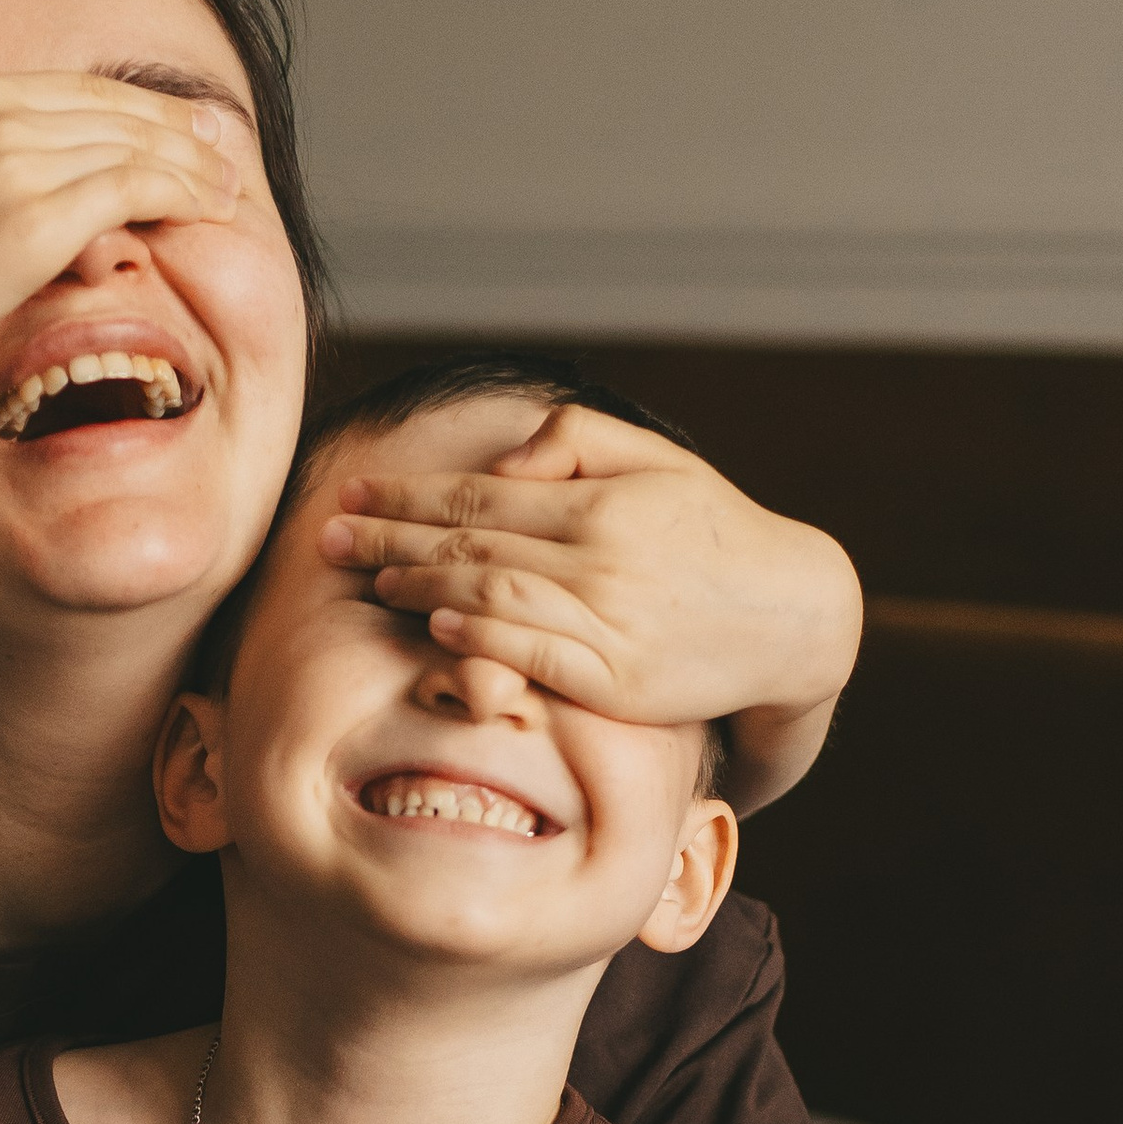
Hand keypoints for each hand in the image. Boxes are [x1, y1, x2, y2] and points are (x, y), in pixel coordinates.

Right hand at [0, 0, 243, 405]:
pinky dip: (180, 193)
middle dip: (180, 131)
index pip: (79, 89)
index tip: (180, 120)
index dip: (139, 104)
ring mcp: (20, 169)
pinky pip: (130, 191)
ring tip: (230, 186)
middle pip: (117, 114)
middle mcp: (0, 118)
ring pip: (134, 149)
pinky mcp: (37, 225)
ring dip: (194, 166)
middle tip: (224, 148)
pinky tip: (209, 208)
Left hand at [317, 406, 860, 812]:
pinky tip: (437, 628)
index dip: (407, 494)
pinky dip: (481, 639)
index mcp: (601, 502)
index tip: (351, 492)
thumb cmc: (715, 535)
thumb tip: (504, 455)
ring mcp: (608, 621)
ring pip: (494, 596)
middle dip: (392, 537)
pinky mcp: (618, 681)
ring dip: (424, 587)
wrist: (794, 617)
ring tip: (371, 579)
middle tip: (328, 535)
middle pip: (472, 542)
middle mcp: (600, 557)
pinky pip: (536, 655)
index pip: (480, 493)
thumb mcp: (657, 465)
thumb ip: (577, 442)